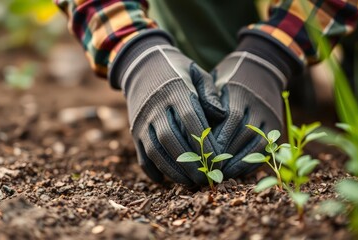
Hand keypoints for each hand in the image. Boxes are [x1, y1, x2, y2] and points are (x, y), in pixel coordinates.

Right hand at [110, 34, 224, 185]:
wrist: (142, 64)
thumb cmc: (178, 70)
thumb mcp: (197, 72)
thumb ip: (210, 92)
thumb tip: (222, 115)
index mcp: (176, 91)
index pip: (190, 120)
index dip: (204, 142)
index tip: (218, 158)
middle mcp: (156, 106)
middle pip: (171, 139)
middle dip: (189, 162)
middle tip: (205, 178)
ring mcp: (143, 119)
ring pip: (155, 149)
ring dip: (172, 169)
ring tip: (189, 182)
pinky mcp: (134, 129)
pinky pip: (141, 153)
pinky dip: (151, 169)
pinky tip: (164, 180)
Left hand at [212, 34, 294, 178]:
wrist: (263, 66)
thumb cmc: (229, 77)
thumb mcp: (214, 80)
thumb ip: (206, 101)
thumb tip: (196, 125)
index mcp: (240, 91)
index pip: (231, 118)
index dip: (218, 138)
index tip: (203, 153)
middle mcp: (258, 104)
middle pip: (244, 134)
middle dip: (226, 154)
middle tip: (209, 169)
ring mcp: (270, 116)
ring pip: (257, 144)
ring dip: (240, 162)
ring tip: (222, 174)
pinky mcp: (277, 125)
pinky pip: (266, 148)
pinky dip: (252, 161)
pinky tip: (237, 170)